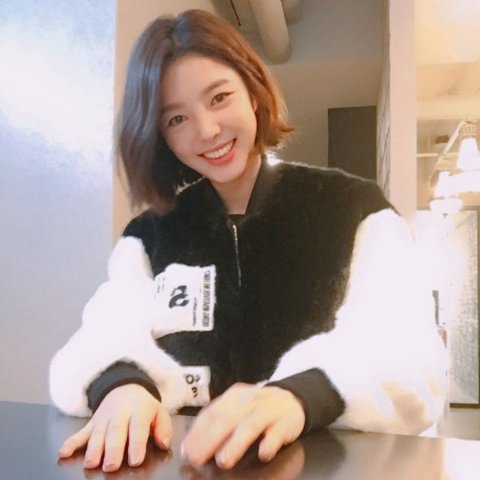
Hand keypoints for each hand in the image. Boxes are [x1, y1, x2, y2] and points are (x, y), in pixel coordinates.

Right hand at [57, 384, 171, 471]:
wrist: (125, 387)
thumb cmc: (144, 407)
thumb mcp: (159, 412)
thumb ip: (164, 428)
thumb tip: (164, 444)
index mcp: (139, 410)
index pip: (138, 427)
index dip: (136, 443)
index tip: (135, 460)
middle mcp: (120, 414)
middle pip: (115, 432)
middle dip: (112, 449)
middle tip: (111, 466)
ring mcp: (103, 418)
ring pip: (97, 434)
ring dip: (93, 449)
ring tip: (91, 464)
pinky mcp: (91, 423)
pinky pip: (80, 432)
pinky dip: (71, 442)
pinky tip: (63, 453)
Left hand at [181, 383, 304, 469]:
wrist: (291, 400)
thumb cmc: (256, 410)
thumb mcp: (236, 409)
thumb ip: (216, 423)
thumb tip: (191, 446)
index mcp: (232, 398)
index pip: (211, 413)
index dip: (197, 432)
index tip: (186, 450)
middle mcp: (248, 402)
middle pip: (227, 419)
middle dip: (211, 439)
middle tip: (198, 458)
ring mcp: (267, 411)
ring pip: (250, 425)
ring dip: (236, 443)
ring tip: (223, 460)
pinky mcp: (285, 423)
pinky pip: (277, 433)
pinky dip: (270, 442)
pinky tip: (263, 453)